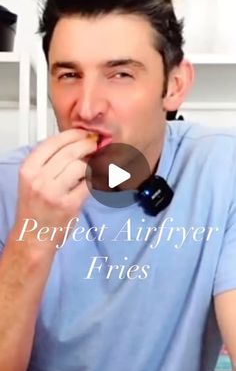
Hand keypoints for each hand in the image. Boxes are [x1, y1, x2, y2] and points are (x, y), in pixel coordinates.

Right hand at [12, 129, 96, 249]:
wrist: (33, 236)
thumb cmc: (34, 207)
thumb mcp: (33, 179)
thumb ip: (49, 161)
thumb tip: (75, 143)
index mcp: (29, 168)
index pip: (53, 142)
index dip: (73, 134)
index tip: (84, 133)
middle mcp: (39, 179)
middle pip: (69, 151)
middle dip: (87, 145)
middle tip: (96, 144)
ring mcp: (54, 192)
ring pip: (80, 166)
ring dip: (91, 163)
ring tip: (93, 165)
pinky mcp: (69, 205)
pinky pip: (88, 183)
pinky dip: (95, 178)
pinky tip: (96, 178)